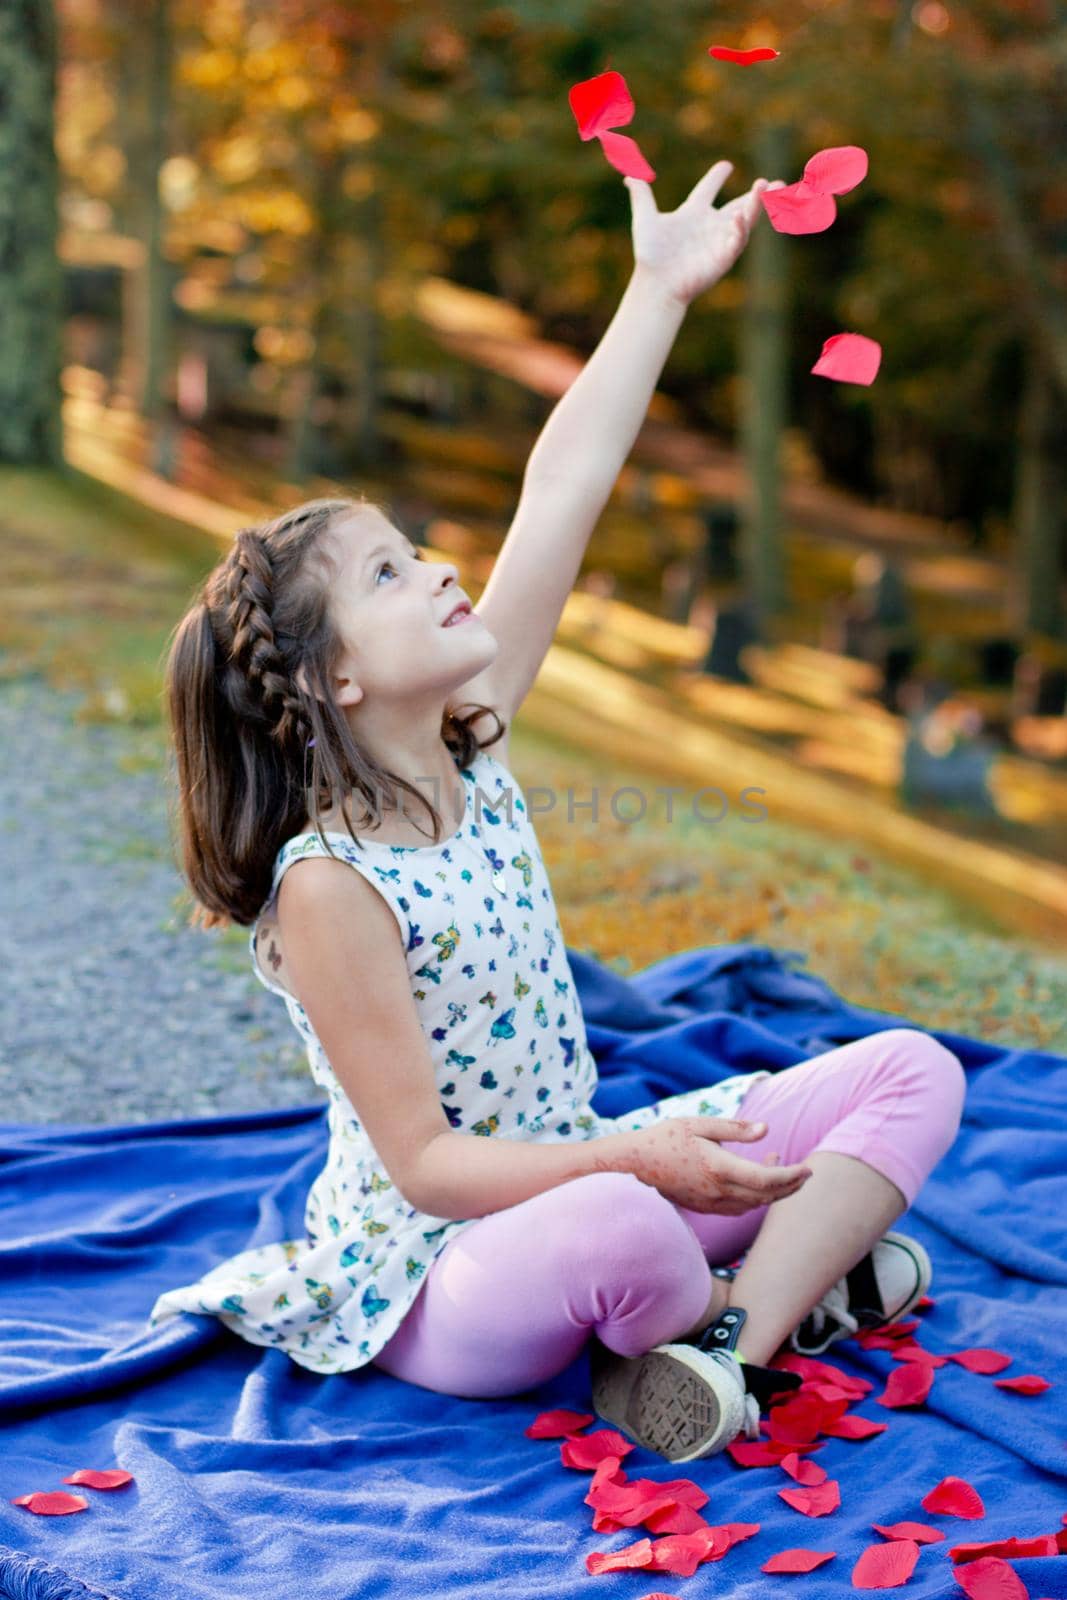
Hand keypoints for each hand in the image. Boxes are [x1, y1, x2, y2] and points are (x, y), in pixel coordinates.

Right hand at [615, 1115, 812, 1215]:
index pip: (766, 1180)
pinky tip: (755, 1182)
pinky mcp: (704, 1207)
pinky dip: (756, 1198)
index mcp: (719, 1167)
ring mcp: (710, 1202)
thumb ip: (735, 1129)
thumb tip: (766, 1130)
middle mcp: (717, 1190)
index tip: (808, 1168)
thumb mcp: (700, 1124)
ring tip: (779, 1167)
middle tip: (805, 1173)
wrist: (633, 1164)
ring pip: (754, 1205)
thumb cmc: (665, 1137)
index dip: (791, 1177)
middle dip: (790, 1186)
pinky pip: (739, 1208)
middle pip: (765, 1196)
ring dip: (773, 1191)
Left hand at [625, 161, 787, 309]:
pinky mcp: (723, 257)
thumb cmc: (651, 255)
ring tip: (767, 185)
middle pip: (739, 204)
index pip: (708, 190)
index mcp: (693, 214)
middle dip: (758, 195)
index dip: (716, 177)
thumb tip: (628, 175)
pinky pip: (738, 239)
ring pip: (746, 218)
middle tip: (771, 182)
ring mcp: (719, 241)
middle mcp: (710, 226)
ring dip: (758, 204)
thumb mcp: (645, 219)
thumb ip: (641, 195)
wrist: (655, 283)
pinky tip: (741, 215)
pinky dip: (741, 228)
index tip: (726, 166)